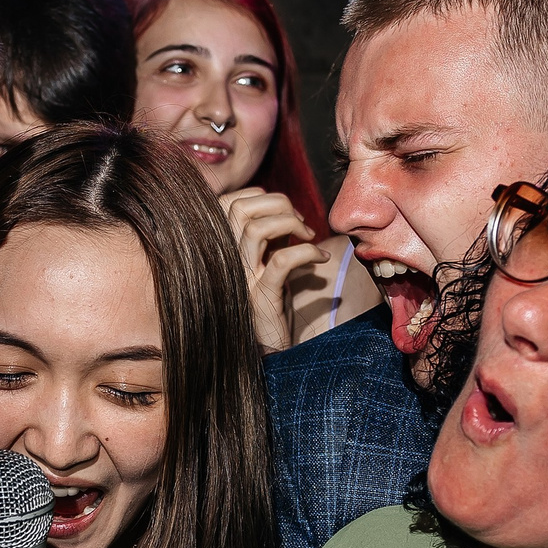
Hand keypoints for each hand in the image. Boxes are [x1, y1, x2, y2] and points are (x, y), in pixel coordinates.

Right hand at [219, 188, 321, 352]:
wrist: (269, 351)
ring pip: (254, 229)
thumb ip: (271, 238)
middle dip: (277, 203)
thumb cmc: (272, 306)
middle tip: (301, 221)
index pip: (228, 203)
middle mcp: (228, 261)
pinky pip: (282, 260)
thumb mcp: (268, 264)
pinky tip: (321, 259)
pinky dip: (307, 252)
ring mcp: (243, 279)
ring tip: (309, 235)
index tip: (286, 211)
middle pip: (238, 209)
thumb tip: (286, 211)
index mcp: (226, 249)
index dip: (260, 196)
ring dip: (289, 222)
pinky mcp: (262, 297)